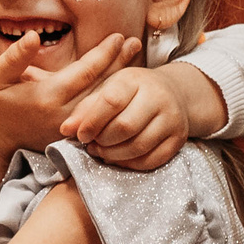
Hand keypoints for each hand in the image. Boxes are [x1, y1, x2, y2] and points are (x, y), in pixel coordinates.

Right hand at [0, 31, 141, 163]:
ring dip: (120, 79)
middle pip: (100, 85)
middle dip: (119, 62)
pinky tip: (124, 84)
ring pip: (103, 102)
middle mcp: (65, 113)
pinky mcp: (75, 136)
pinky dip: (113, 98)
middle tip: (136, 42)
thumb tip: (34, 36)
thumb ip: (15, 56)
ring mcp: (73, 127)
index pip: (85, 71)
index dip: (103, 53)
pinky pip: (100, 115)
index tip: (118, 36)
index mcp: (48, 95)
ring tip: (134, 58)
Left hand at [62, 65, 192, 169]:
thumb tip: (65, 129)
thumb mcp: (108, 89)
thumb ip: (86, 108)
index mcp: (136, 80)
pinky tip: (119, 158)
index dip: (92, 122)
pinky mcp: (178, 139)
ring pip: (138, 146)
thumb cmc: (132, 92)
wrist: (172, 93)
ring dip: (114, 155)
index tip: (81, 135)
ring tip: (102, 151)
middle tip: (92, 144)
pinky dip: (130, 164)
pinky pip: (151, 160)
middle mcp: (158, 97)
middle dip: (103, 140)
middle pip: (126, 127)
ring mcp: (172, 119)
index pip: (111, 101)